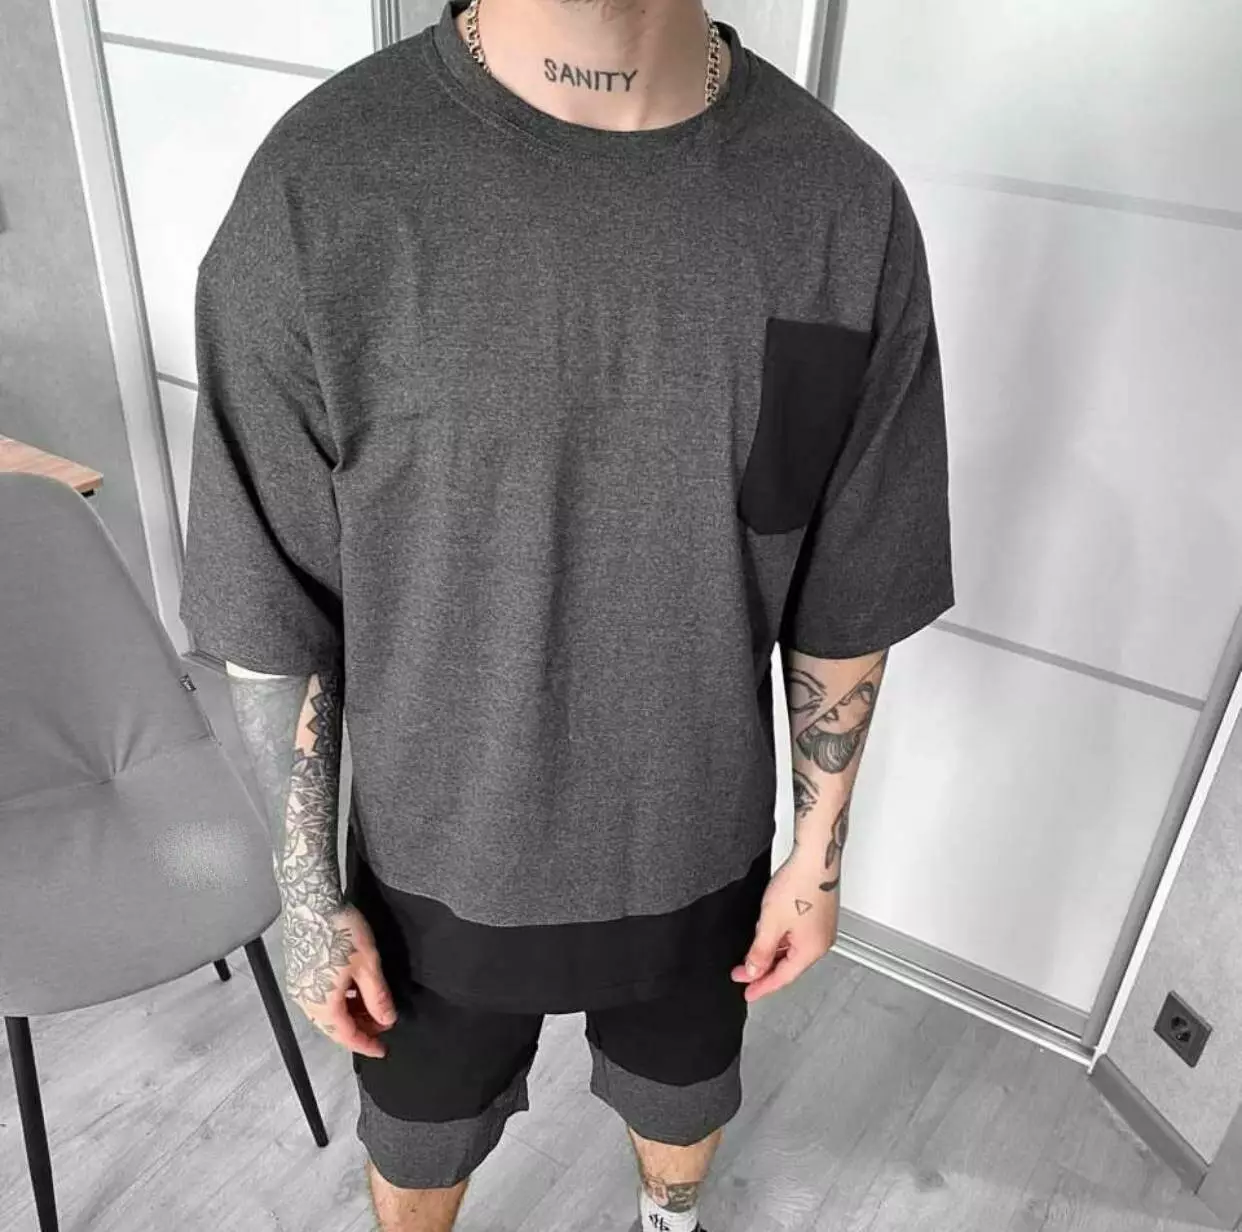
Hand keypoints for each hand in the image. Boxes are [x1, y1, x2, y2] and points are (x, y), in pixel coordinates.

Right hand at [282, 902, 397, 1057]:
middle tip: (381, 1025)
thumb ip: (378, 997)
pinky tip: (353, 991)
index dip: (366, 1044)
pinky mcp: (298, 971)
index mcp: (322, 1004)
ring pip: (326, 1012)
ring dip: (349, 1014)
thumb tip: (386, 1019)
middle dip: (359, 1028)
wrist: (313, 901)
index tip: (382, 1049)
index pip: (346, 1036)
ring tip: (371, 1007)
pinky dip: (338, 1000)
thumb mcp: (368, 965)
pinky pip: (319, 997)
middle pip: (334, 1026)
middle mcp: (305, 1000)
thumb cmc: (338, 929)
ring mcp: (298, 985)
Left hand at [731, 850, 839, 1001]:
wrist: (816, 857)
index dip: (761, 987)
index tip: (747, 993)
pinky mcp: (820, 916)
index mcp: (811, 950)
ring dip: (771, 955)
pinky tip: (768, 936)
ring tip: (750, 956)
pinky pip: (797, 938)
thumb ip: (760, 951)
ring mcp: (822, 929)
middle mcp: (821, 943)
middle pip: (788, 966)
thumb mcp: (770, 922)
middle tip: (741, 974)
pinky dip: (781, 942)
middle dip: (763, 971)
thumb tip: (754, 970)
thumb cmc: (800, 884)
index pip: (782, 977)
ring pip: (792, 951)